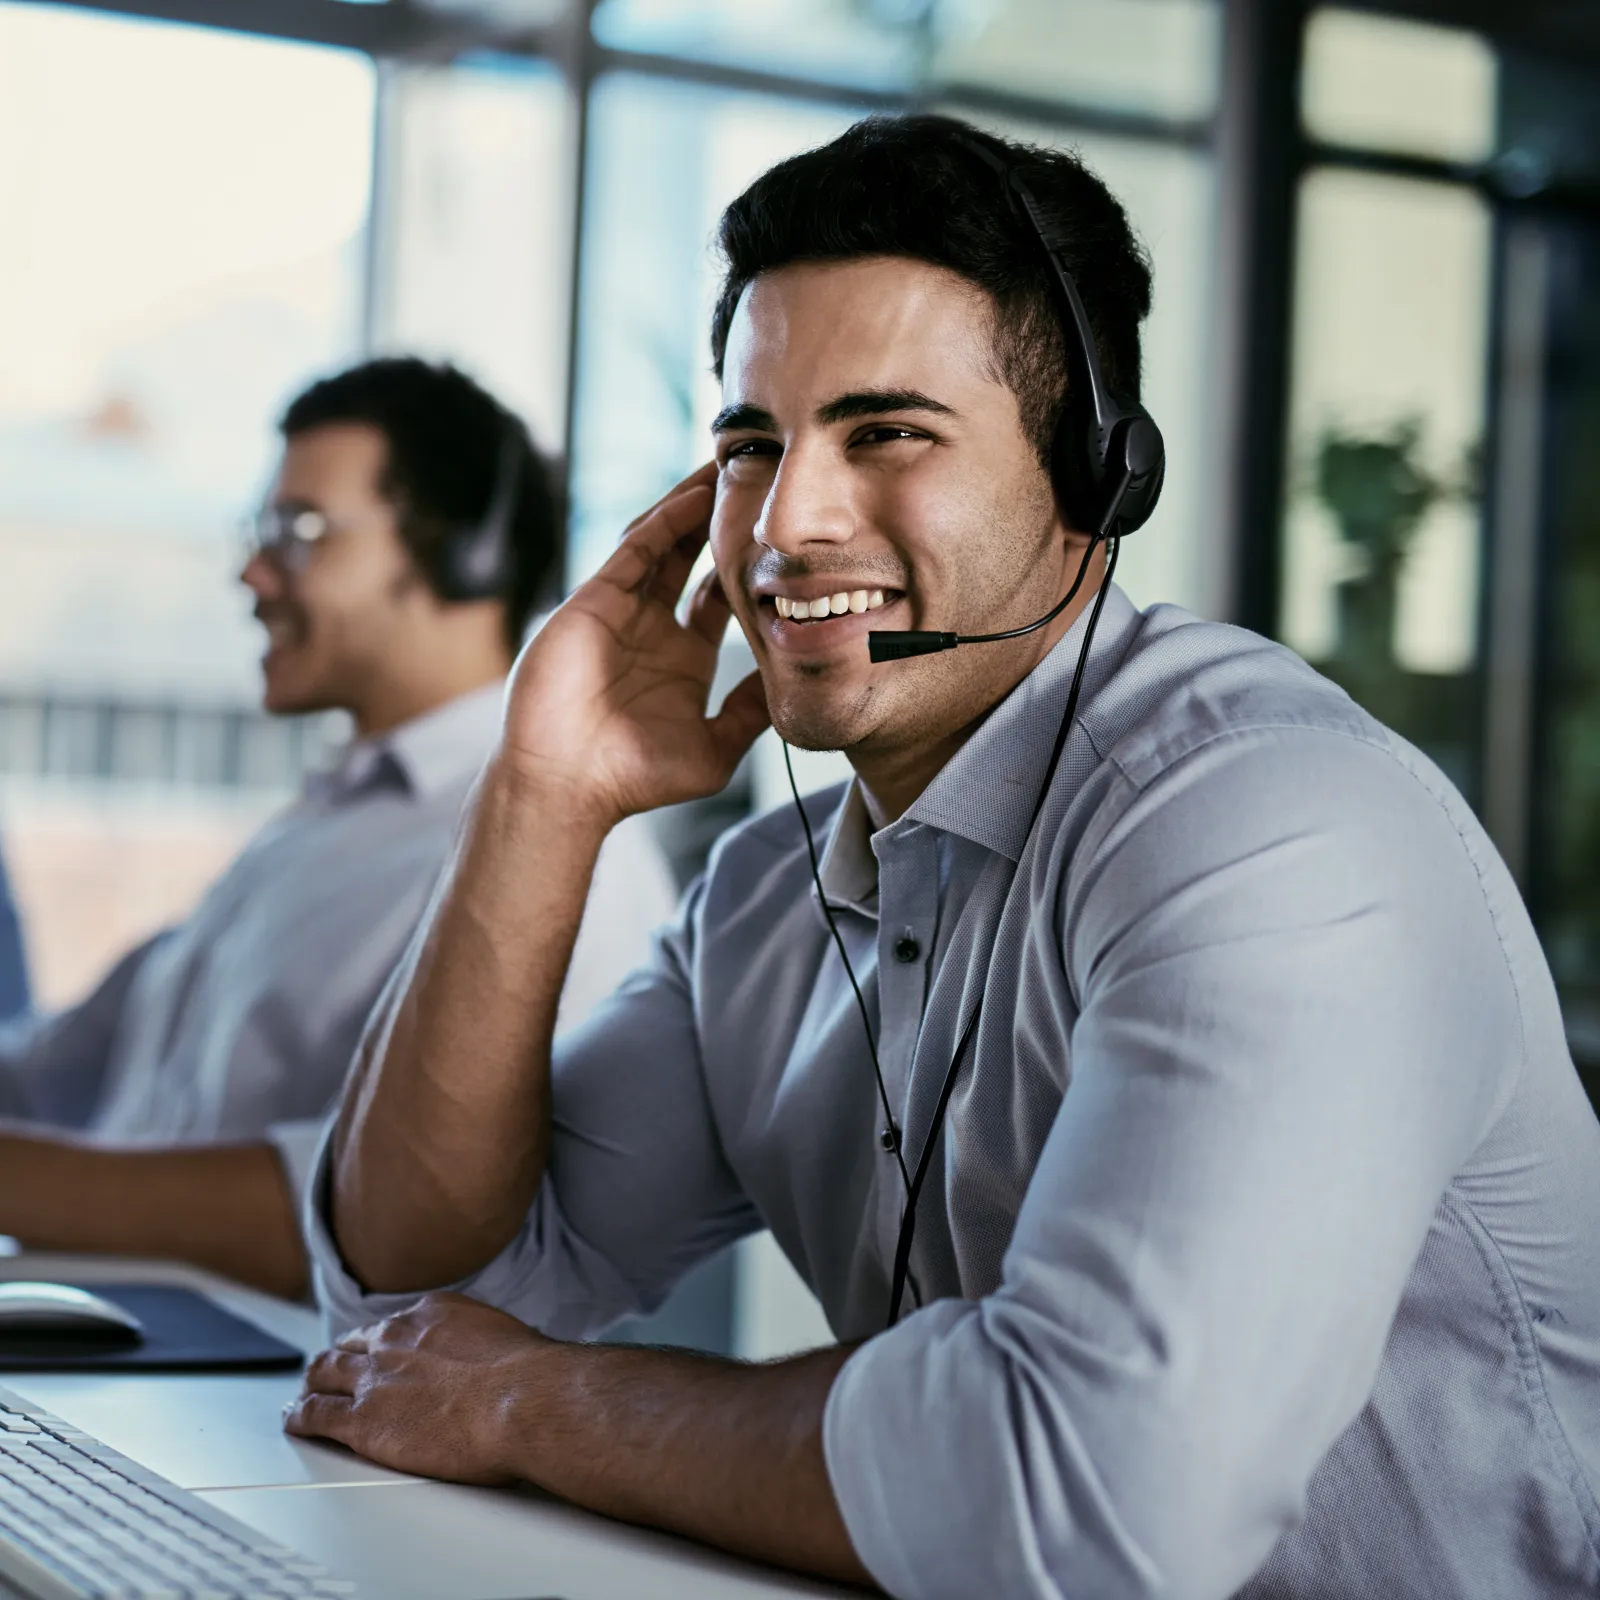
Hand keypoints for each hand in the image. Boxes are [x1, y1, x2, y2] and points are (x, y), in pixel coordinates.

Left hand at [283, 1292, 543, 1484]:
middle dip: (340, 1358)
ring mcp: (374, 1378)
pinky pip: (314, 1415)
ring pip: (323, 1373)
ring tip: (304, 1394)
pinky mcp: (360, 1421)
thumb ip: (485, 1347)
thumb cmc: (527, 1376)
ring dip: (312, 1384)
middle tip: (332, 1371)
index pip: (390, 1326)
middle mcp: (395, 1339)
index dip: (378, 1342)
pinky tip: (294, 1421)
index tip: (377, 1351)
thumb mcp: (507, 1340)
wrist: (520, 1400)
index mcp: (431, 1314)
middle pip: (350, 1346)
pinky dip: (299, 1417)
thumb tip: (496, 1363)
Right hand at [500, 463, 769, 827]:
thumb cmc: (635, 777)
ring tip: (728, 471)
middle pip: (693, 558)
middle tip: (757, 481)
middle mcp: (654, 628)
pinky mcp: (594, 602)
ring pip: (663, 544)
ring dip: (693, 508)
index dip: (749, 567)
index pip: (722, 598)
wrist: (569, 784)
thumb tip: (792, 684)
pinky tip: (692, 500)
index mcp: (684, 658)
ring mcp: (622, 611)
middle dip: (721, 520)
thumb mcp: (714, 749)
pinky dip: (662, 524)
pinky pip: (633, 552)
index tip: (785, 540)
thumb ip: (751, 715)